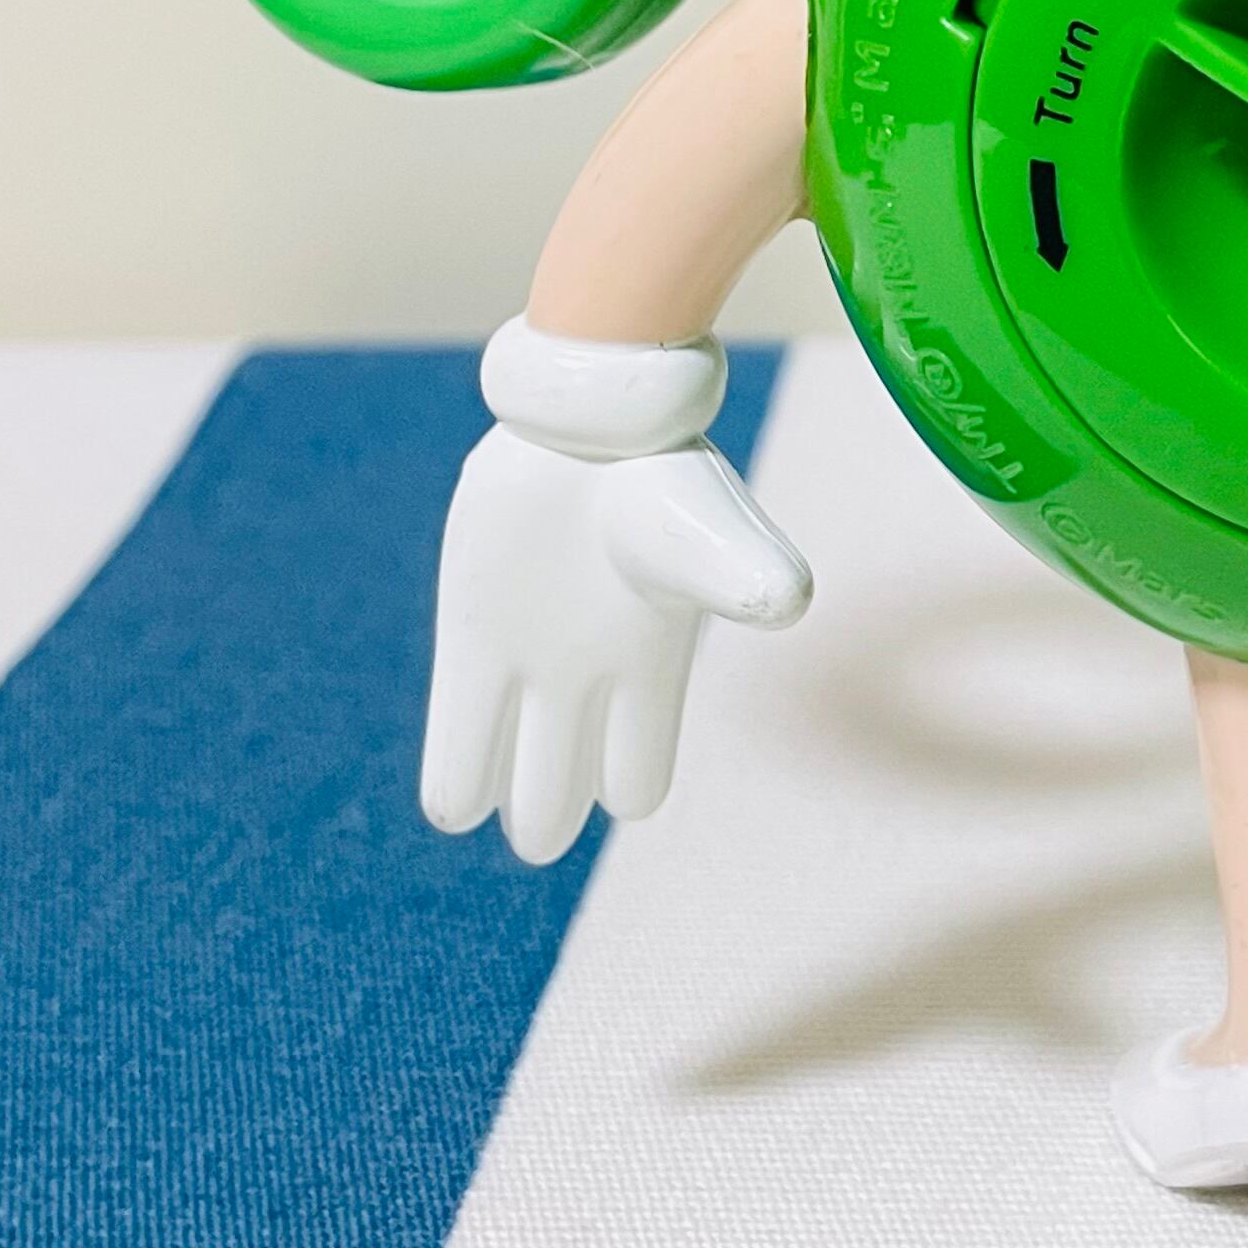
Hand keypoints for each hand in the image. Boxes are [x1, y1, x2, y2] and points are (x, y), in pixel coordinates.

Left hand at [420, 387, 810, 864]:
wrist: (587, 421)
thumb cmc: (661, 479)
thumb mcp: (709, 531)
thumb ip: (746, 577)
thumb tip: (791, 602)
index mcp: (653, 671)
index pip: (641, 779)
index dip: (630, 793)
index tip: (625, 787)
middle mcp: (591, 679)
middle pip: (566, 790)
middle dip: (549, 819)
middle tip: (540, 827)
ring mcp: (529, 661)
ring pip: (508, 772)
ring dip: (501, 800)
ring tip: (488, 807)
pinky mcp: (472, 638)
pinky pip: (459, 730)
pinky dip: (456, 774)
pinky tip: (455, 802)